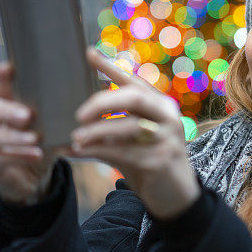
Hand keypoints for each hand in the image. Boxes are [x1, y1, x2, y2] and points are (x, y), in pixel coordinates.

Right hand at [0, 63, 57, 204]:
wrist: (32, 175)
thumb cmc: (44, 139)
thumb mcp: (55, 121)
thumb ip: (68, 103)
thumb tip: (101, 83)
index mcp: (6, 101)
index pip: (0, 85)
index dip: (2, 78)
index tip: (7, 67)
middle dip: (7, 110)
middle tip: (28, 115)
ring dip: (15, 137)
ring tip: (35, 138)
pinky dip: (19, 156)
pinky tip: (36, 155)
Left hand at [71, 49, 199, 219]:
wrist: (176, 197)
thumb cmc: (150, 162)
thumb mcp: (134, 140)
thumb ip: (116, 125)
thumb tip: (78, 122)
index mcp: (160, 105)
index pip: (133, 80)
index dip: (110, 67)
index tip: (88, 53)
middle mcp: (167, 115)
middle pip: (133, 97)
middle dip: (102, 102)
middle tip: (78, 114)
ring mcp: (167, 137)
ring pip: (128, 126)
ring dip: (97, 131)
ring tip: (75, 137)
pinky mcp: (161, 159)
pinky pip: (124, 151)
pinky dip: (99, 150)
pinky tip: (81, 152)